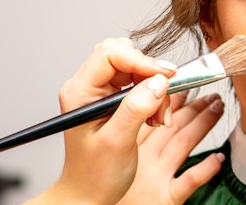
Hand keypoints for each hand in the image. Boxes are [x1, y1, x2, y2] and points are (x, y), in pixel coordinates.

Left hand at [23, 38, 222, 204]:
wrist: (90, 193)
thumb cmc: (95, 174)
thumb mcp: (117, 142)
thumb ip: (136, 109)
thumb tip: (158, 81)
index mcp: (79, 92)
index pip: (110, 54)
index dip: (141, 60)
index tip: (166, 75)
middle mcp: (88, 86)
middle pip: (127, 56)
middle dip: (151, 76)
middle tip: (162, 100)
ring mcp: (101, 91)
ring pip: (137, 68)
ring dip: (156, 89)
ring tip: (158, 117)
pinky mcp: (115, 97)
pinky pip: (142, 81)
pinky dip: (156, 96)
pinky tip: (156, 116)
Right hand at [116, 92, 225, 204]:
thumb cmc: (108, 189)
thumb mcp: (120, 154)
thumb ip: (138, 131)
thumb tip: (156, 103)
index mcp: (131, 146)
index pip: (156, 115)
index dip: (174, 99)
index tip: (188, 85)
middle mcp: (144, 160)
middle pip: (173, 126)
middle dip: (194, 106)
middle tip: (211, 93)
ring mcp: (156, 178)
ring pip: (183, 144)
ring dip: (203, 124)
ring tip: (218, 108)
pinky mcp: (166, 198)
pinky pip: (189, 180)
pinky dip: (206, 168)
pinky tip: (219, 157)